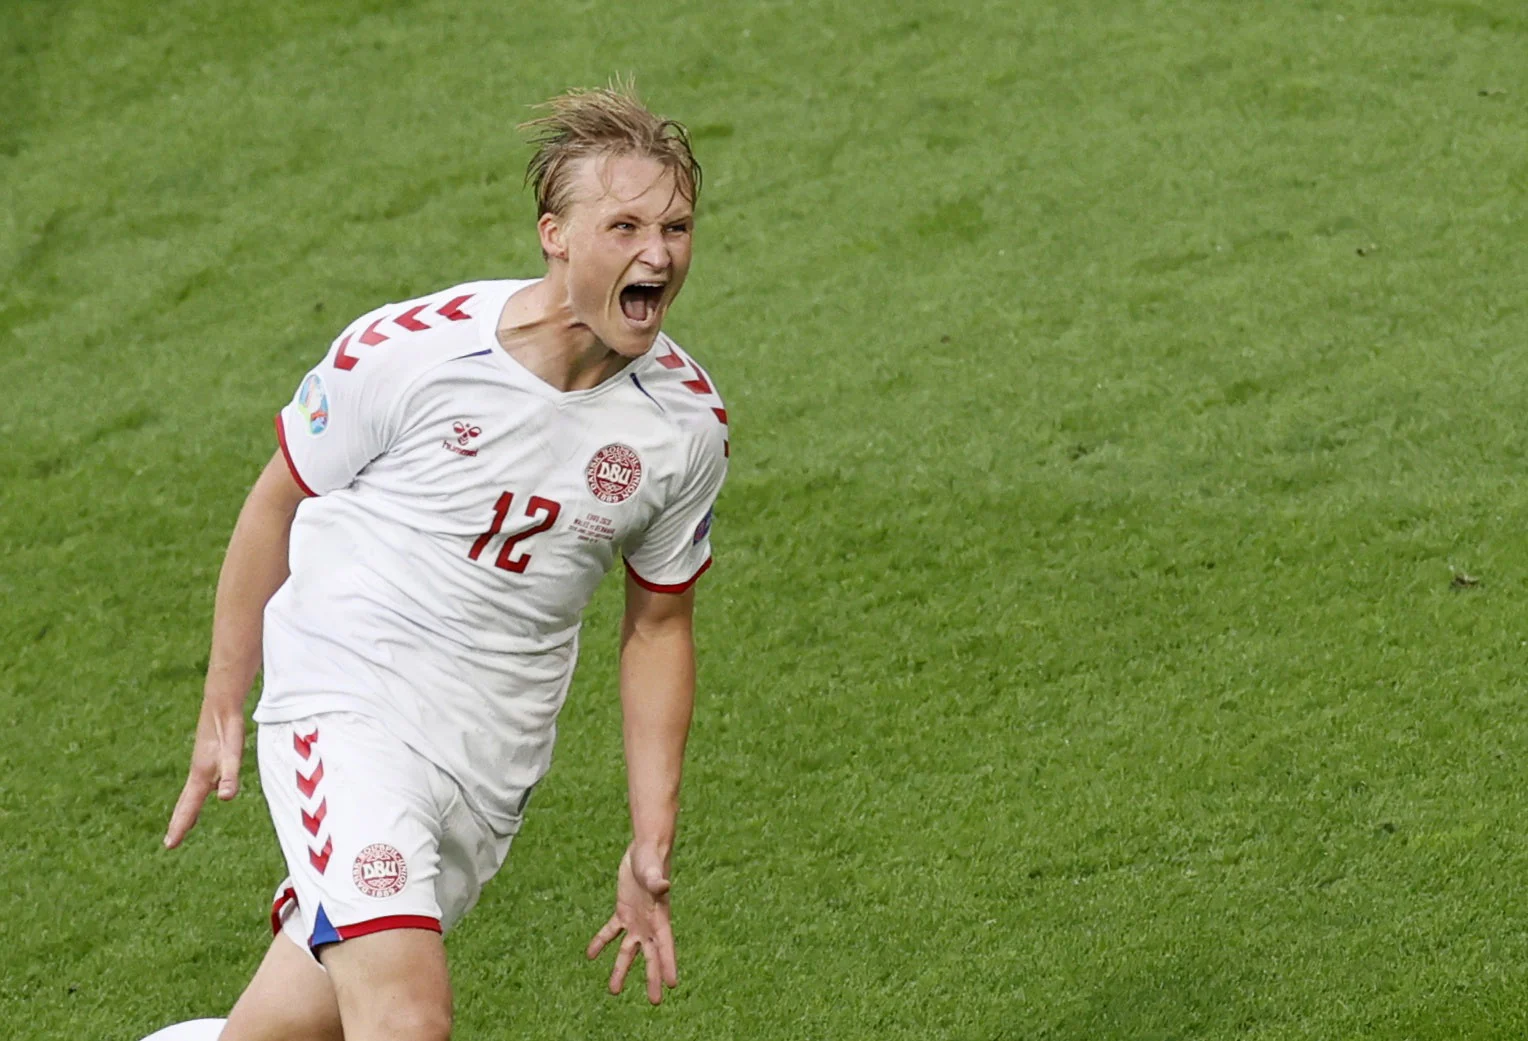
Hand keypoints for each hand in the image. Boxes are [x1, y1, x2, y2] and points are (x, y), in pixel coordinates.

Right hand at [164, 699, 243, 848]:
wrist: (221, 704)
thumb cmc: (227, 729)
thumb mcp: (233, 754)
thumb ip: (230, 776)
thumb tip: (225, 798)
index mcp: (201, 776)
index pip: (188, 807)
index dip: (179, 826)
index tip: (169, 845)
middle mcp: (199, 773)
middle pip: (186, 804)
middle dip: (179, 823)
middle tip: (170, 843)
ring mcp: (204, 766)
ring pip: (193, 794)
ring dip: (187, 812)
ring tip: (185, 826)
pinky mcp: (210, 759)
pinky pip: (203, 784)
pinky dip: (199, 795)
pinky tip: (208, 793)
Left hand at [586, 844, 678, 1003]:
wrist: (644, 848)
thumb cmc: (652, 858)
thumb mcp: (652, 870)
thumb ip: (657, 880)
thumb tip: (663, 885)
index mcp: (660, 917)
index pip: (666, 946)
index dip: (668, 965)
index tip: (671, 985)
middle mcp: (649, 924)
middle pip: (651, 956)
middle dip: (652, 978)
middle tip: (654, 1001)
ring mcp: (635, 920)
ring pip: (628, 950)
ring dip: (621, 969)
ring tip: (614, 990)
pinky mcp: (622, 911)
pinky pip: (611, 932)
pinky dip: (601, 943)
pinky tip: (590, 955)